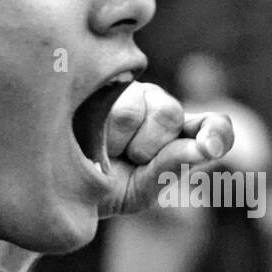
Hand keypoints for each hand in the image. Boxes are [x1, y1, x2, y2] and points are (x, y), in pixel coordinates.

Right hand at [97, 82, 233, 217]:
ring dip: (116, 142)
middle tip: (124, 161)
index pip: (213, 126)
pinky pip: (105, 103)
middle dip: (148, 147)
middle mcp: (155, 104)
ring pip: (134, 111)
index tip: (209, 148)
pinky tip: (84, 136)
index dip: (215, 134)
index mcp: (176, 133)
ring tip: (98, 151)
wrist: (56, 186)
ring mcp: (126, 89)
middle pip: (169, 113)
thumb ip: (173, 167)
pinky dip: (98, 130)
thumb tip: (206, 148)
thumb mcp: (140, 189)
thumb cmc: (101, 189)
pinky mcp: (95, 82)